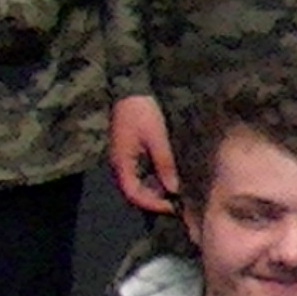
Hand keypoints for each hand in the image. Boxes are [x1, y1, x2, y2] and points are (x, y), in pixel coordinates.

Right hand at [107, 93, 177, 213]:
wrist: (132, 89)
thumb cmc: (143, 113)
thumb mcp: (157, 139)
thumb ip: (164, 165)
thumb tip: (173, 189)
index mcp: (122, 163)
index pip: (133, 194)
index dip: (152, 204)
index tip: (172, 206)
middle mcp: (119, 164)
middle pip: (134, 192)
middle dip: (154, 200)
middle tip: (176, 202)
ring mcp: (123, 158)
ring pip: (137, 183)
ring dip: (154, 189)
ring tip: (175, 192)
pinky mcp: (129, 152)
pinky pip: (139, 172)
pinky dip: (153, 178)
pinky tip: (168, 176)